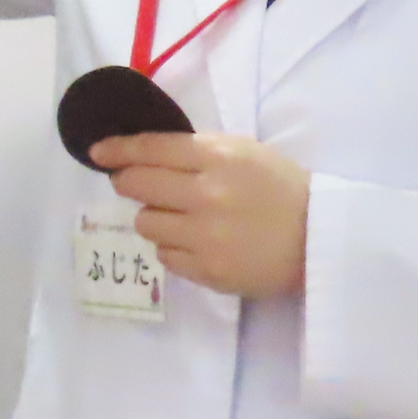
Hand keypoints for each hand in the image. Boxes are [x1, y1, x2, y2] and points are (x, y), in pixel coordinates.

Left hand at [87, 131, 311, 300]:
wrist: (320, 239)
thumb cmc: (282, 188)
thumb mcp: (244, 152)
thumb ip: (198, 151)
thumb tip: (144, 154)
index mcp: (218, 157)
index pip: (151, 149)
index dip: (118, 150)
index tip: (98, 153)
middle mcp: (205, 194)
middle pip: (138, 185)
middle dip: (128, 182)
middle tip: (132, 184)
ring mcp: (204, 236)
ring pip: (145, 222)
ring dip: (153, 216)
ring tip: (179, 217)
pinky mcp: (207, 270)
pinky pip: (164, 255)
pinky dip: (172, 245)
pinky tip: (195, 241)